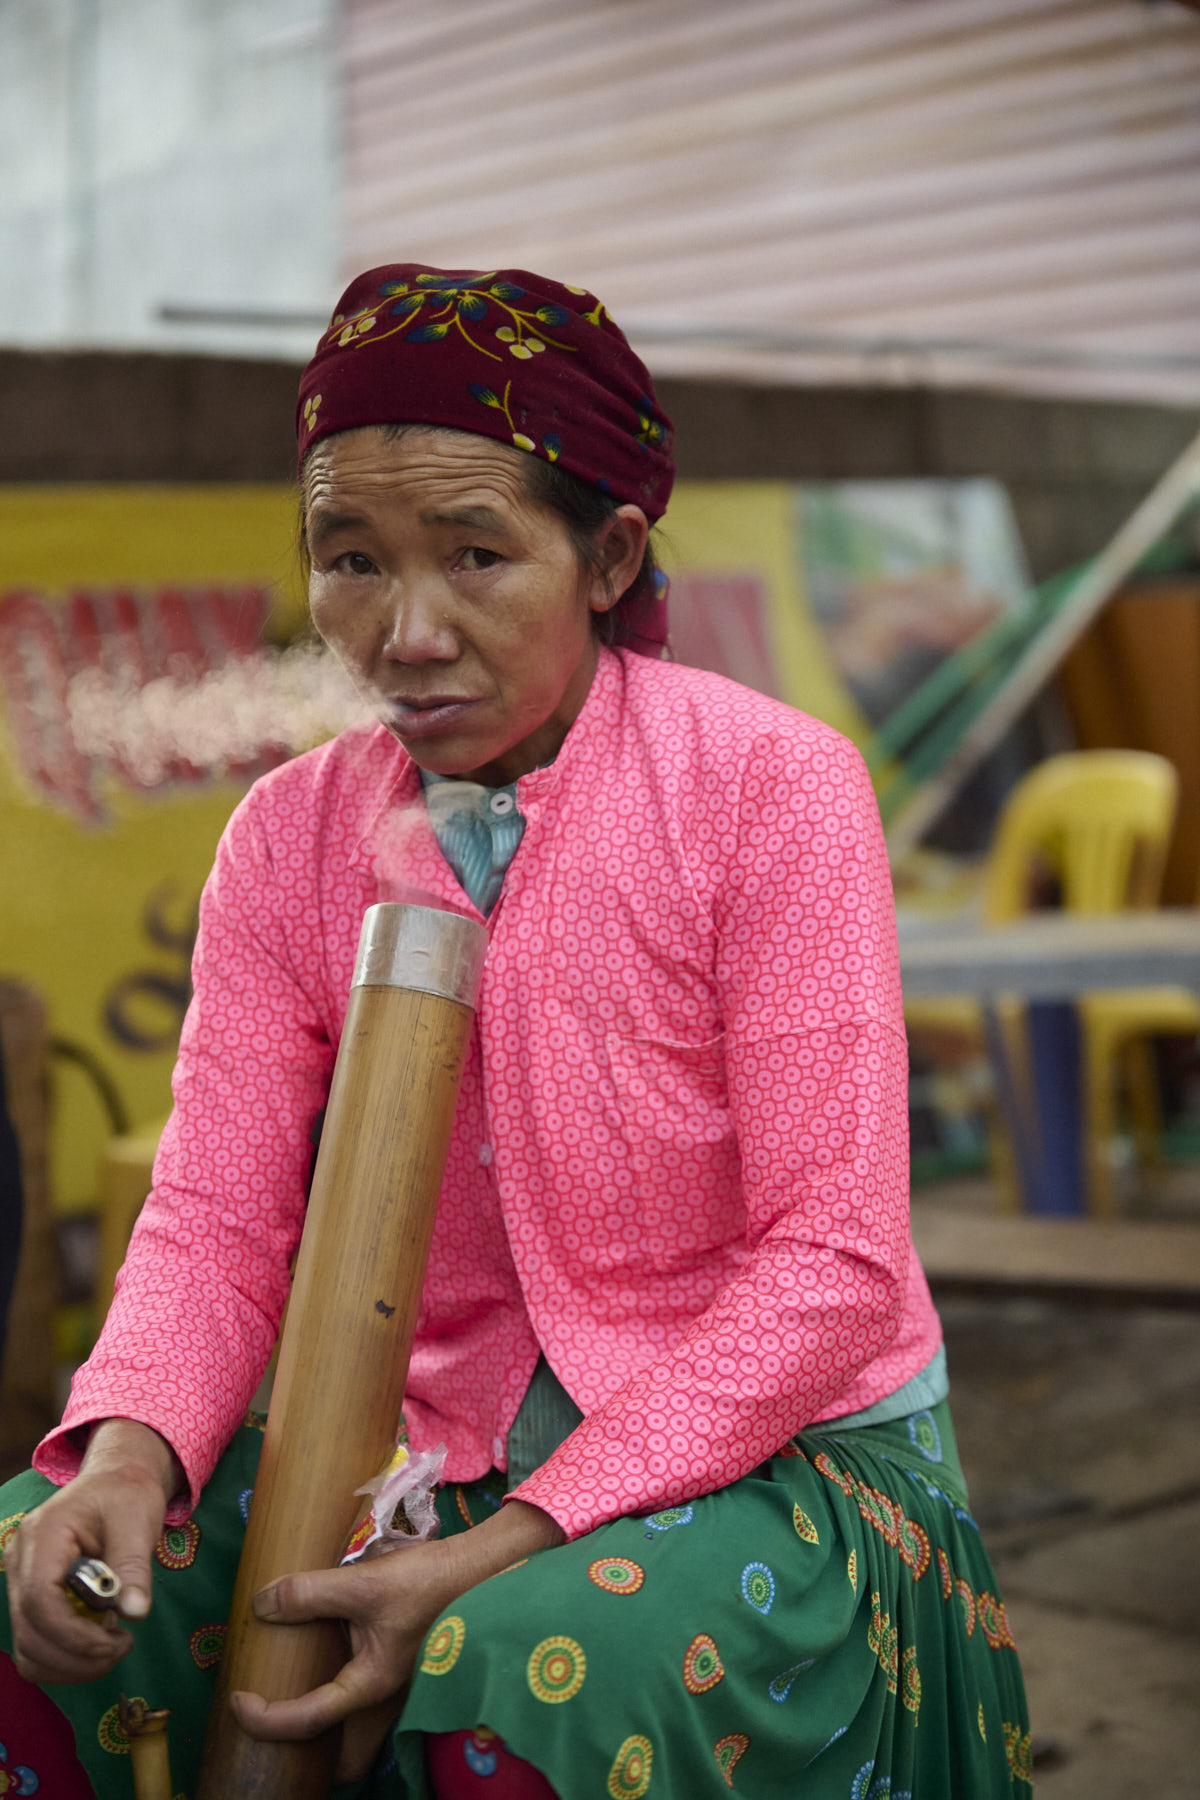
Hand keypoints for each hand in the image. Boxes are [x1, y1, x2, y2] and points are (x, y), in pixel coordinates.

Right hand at [7, 1418, 183, 1685]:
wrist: (113, 1484)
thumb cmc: (125, 1495)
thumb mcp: (137, 1520)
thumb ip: (133, 1565)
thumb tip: (134, 1612)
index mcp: (43, 1535)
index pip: (41, 1600)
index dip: (75, 1635)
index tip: (117, 1642)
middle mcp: (20, 1561)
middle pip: (30, 1633)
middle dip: (78, 1655)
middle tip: (122, 1646)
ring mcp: (19, 1582)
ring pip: (28, 1650)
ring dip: (71, 1663)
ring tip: (112, 1643)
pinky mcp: (29, 1599)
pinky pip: (36, 1645)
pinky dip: (66, 1658)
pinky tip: (97, 1639)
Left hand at [231, 1498, 565, 1782]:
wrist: (481, 1567)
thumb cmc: (428, 1581)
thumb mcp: (364, 1584)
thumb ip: (310, 1593)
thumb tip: (261, 1604)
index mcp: (371, 1685)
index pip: (307, 1720)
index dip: (265, 1718)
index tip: (237, 1700)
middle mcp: (384, 1698)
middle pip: (346, 1757)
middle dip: (312, 1758)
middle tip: (278, 1725)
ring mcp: (398, 1686)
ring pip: (358, 1731)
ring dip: (329, 1726)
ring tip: (296, 1694)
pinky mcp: (404, 1665)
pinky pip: (367, 1697)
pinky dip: (343, 1693)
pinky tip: (330, 1655)